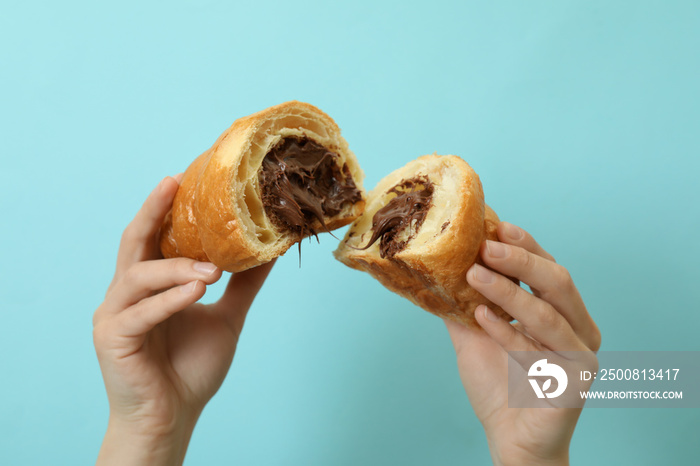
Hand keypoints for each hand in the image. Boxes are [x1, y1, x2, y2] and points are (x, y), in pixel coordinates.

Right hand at [93, 175, 273, 464]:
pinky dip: (170, 299)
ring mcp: (114, 315)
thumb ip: (242, 285)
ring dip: (177, 267)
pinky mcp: (113, 338)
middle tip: (173, 184)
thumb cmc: (190, 368)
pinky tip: (197, 289)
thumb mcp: (226, 317)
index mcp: (149, 285)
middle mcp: (126, 293)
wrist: (173, 416)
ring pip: (140, 275)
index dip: (164, 208)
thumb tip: (269, 253)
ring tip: (213, 269)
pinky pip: (142, 312)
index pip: (153, 237)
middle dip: (153, 211)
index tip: (184, 179)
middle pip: (134, 242)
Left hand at [444, 222, 600, 465]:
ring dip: (508, 291)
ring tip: (473, 275)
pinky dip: (508, 332)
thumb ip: (465, 303)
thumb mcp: (474, 335)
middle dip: (521, 260)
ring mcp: (582, 354)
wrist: (510, 439)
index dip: (525, 245)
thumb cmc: (499, 386)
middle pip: (557, 281)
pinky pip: (539, 350)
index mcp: (561, 312)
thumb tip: (438, 266)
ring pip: (548, 312)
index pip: (547, 268)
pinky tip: (481, 317)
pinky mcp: (576, 380)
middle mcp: (578, 328)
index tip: (496, 225)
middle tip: (486, 245)